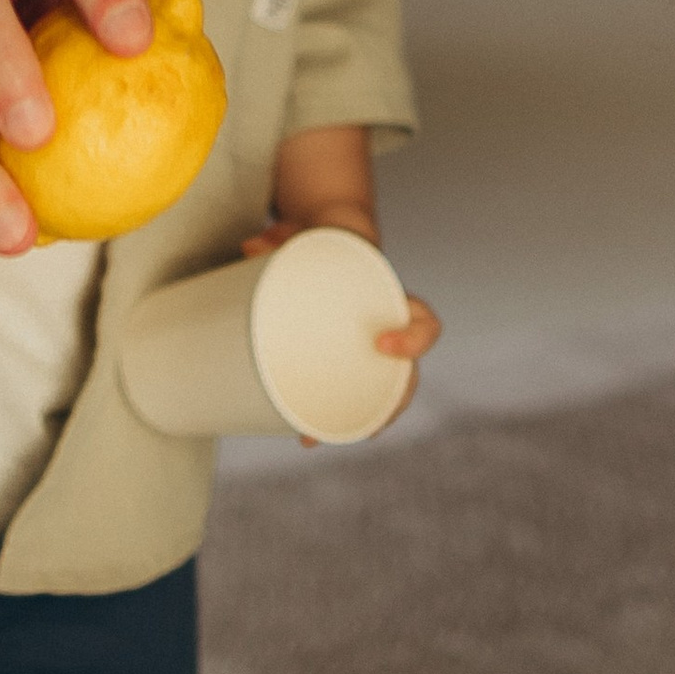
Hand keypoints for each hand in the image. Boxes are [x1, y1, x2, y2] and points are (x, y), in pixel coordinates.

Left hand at [240, 213, 440, 438]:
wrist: (330, 241)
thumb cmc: (330, 243)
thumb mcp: (315, 235)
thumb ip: (283, 238)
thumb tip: (250, 246)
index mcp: (394, 304)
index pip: (424, 325)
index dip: (412, 341)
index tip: (381, 346)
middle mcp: (387, 334)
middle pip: (404, 381)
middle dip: (386, 409)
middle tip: (363, 426)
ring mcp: (365, 354)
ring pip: (375, 399)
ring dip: (353, 425)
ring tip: (312, 438)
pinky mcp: (339, 364)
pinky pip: (344, 398)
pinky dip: (325, 419)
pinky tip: (300, 435)